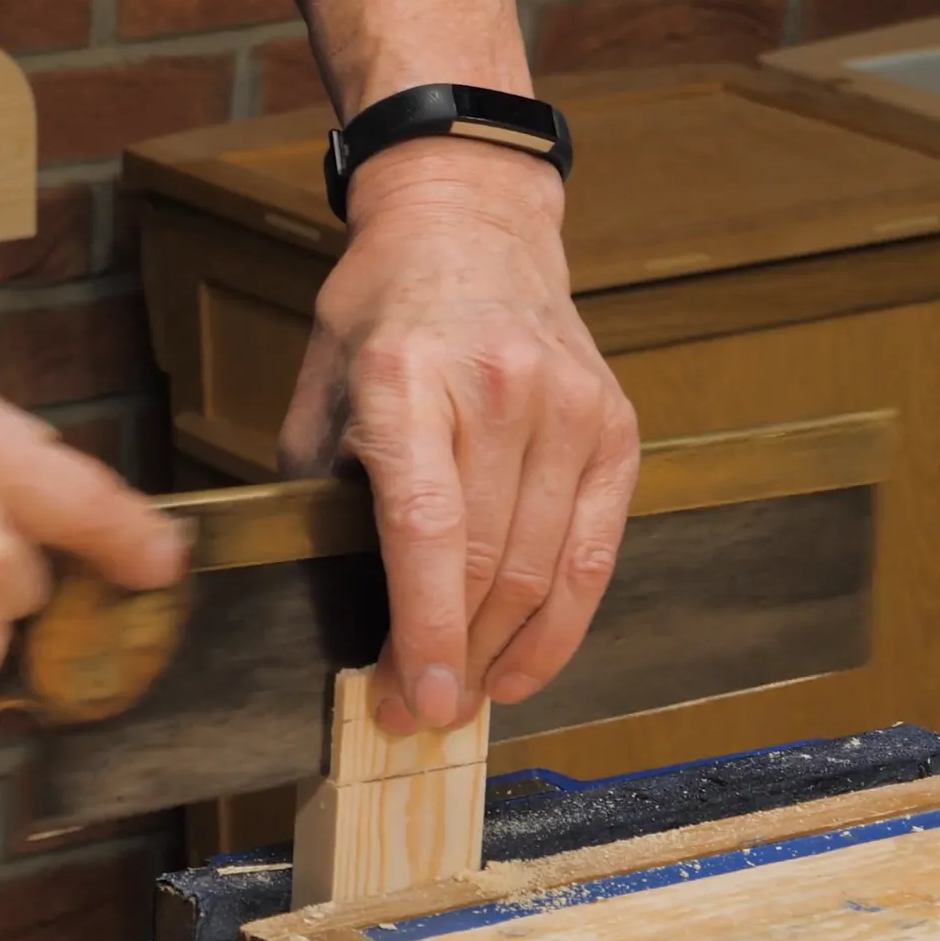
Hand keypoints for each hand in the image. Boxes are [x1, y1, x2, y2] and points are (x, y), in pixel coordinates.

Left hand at [279, 139, 639, 734]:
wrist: (470, 226)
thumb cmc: (380, 314)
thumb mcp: (323, 386)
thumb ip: (324, 489)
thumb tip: (335, 603)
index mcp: (406, 380)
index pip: (426, 530)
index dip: (421, 630)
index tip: (406, 700)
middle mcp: (497, 392)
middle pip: (488, 564)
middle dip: (449, 658)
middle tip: (413, 714)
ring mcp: (569, 407)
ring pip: (542, 570)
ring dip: (500, 654)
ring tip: (461, 700)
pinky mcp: (616, 425)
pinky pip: (595, 550)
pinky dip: (562, 623)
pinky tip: (523, 667)